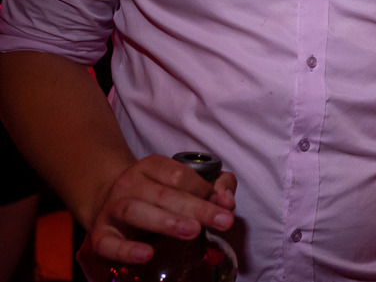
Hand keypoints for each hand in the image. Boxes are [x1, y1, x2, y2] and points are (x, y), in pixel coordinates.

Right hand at [76, 154, 236, 268]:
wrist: (109, 204)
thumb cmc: (158, 194)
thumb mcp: (186, 183)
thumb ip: (215, 186)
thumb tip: (228, 202)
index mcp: (151, 166)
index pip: (179, 174)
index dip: (204, 188)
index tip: (223, 205)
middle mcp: (129, 183)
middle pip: (164, 193)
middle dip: (196, 208)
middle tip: (223, 221)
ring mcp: (112, 208)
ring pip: (136, 211)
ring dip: (166, 222)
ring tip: (193, 232)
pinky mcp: (100, 234)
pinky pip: (108, 243)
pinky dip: (126, 250)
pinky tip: (146, 254)